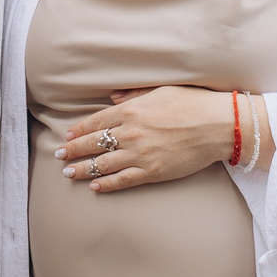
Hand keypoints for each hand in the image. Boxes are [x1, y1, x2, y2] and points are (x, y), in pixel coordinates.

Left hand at [54, 85, 235, 192]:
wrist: (217, 125)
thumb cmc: (192, 102)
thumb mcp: (159, 90)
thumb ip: (133, 94)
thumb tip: (113, 98)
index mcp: (130, 110)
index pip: (95, 122)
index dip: (79, 130)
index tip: (68, 135)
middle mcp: (130, 133)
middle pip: (93, 144)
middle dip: (72, 151)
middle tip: (59, 156)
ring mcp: (139, 154)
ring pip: (102, 165)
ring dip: (82, 169)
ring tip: (68, 173)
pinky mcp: (152, 172)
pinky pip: (122, 180)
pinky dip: (106, 184)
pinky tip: (94, 187)